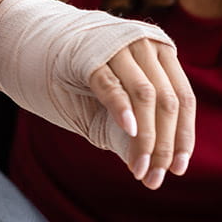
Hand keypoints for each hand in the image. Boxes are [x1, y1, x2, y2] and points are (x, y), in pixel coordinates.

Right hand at [90, 39, 195, 189]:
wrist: (39, 44)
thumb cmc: (78, 76)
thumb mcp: (114, 99)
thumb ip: (134, 124)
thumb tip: (153, 169)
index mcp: (160, 52)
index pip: (183, 98)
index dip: (183, 136)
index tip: (178, 169)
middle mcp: (144, 45)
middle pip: (167, 100)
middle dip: (163, 144)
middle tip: (153, 176)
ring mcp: (117, 47)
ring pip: (145, 95)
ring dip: (145, 136)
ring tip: (138, 166)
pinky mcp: (87, 55)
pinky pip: (110, 84)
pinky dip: (122, 109)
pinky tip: (129, 130)